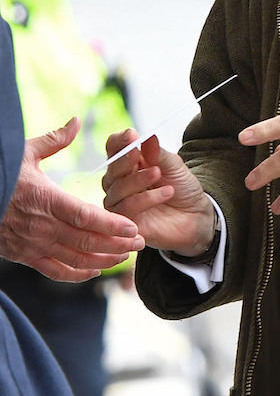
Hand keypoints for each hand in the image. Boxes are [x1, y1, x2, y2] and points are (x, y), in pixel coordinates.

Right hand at [0, 118, 144, 282]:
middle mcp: (42, 226)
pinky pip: (54, 271)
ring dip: (103, 261)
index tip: (133, 227)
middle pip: (86, 242)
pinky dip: (77, 275)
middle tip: (140, 243)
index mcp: (46, 199)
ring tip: (125, 256)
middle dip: (117, 245)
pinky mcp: (24, 256)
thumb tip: (77, 121)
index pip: (85, 217)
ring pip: (75, 260)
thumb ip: (55, 140)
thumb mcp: (23, 152)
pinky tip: (94, 271)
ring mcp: (33, 244)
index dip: (111, 225)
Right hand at [102, 128, 215, 257]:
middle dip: (125, 160)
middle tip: (140, 155)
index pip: (114, 147)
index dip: (119, 140)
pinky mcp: (125, 222)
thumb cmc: (181, 187)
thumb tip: (147, 137)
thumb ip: (158, 154)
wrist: (196, 215)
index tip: (131, 134)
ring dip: (138, 180)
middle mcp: (119, 182)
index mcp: (129, 163)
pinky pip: (126, 209)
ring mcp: (120, 202)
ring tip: (158, 174)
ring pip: (117, 189)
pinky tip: (166, 193)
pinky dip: (146, 199)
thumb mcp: (174, 166)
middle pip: (112, 168)